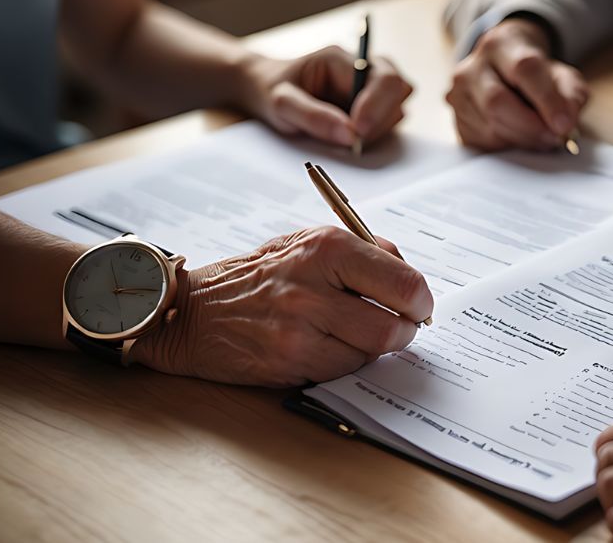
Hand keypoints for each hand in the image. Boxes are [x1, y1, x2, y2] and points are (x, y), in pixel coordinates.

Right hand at [130, 226, 433, 386]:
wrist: (191, 309)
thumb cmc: (258, 276)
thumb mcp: (306, 242)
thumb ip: (362, 251)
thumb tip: (410, 276)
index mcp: (327, 246)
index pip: (404, 281)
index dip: (421, 301)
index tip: (420, 306)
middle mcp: (313, 284)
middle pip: (394, 323)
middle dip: (406, 330)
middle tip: (401, 327)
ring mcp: (299, 325)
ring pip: (372, 350)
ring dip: (375, 347)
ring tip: (356, 334)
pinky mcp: (287, 359)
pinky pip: (343, 369)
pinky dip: (346, 362)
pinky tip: (326, 347)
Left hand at [243, 48, 413, 147]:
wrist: (262, 88)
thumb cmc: (270, 91)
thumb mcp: (281, 103)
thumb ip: (313, 117)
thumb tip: (350, 135)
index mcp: (340, 58)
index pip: (381, 77)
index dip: (376, 107)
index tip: (358, 133)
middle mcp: (362, 66)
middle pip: (398, 88)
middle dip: (380, 119)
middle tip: (353, 141)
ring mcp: (369, 85)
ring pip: (398, 105)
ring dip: (379, 127)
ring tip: (345, 137)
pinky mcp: (371, 104)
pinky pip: (389, 119)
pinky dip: (375, 132)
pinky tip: (349, 135)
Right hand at [446, 17, 587, 150]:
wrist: (503, 72)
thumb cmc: (535, 76)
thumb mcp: (562, 75)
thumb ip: (571, 94)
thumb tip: (567, 120)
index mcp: (501, 44)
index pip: (524, 68)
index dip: (546, 99)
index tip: (564, 124)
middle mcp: (472, 67)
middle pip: (497, 101)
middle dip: (531, 127)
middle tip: (554, 138)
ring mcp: (459, 96)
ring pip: (489, 127)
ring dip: (522, 140)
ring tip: (542, 139)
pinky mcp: (457, 122)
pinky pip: (483, 142)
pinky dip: (509, 147)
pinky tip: (521, 139)